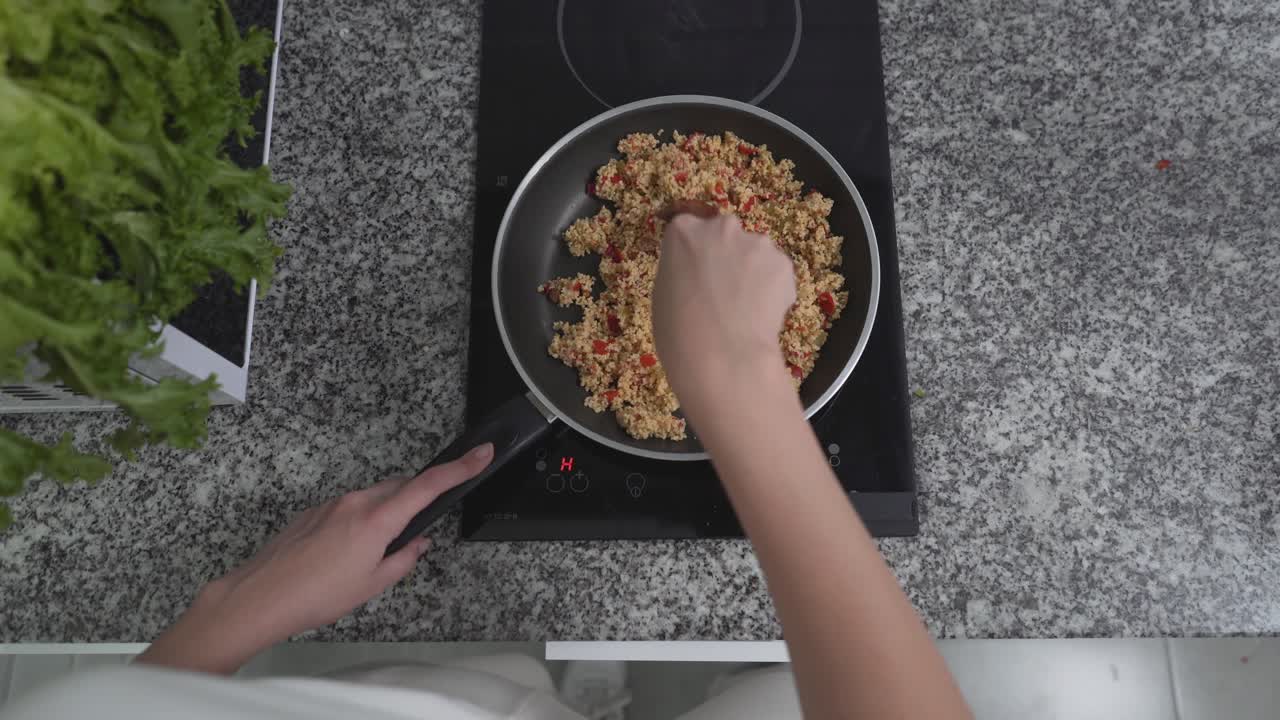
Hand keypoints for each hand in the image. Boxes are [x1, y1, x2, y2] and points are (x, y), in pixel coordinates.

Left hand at [136, 443, 493, 673]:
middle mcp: (356, 502)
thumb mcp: (372, 584)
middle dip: (418, 498)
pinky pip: (349, 507)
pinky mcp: (313, 512)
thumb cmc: (317, 595)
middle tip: (422, 526)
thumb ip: (403, 558)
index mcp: (377, 520)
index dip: (460, 468)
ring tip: (376, 553)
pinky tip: (347, 553)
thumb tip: (418, 542)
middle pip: (400, 487)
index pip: (428, 486)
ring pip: (374, 497)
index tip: (482, 454)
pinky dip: (361, 520)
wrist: (261, 596)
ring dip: (386, 513)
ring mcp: (332, 504)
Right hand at [652, 203, 796, 415]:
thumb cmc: (678, 330)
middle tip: (724, 290)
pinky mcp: (783, 263)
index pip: (688, 229)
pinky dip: (772, 290)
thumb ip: (682, 270)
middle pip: (725, 234)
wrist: (722, 355)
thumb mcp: (663, 292)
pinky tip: (761, 315)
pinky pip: (776, 274)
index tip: (696, 272)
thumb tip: (698, 275)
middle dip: (726, 255)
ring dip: (752, 272)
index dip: (694, 253)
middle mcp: (721, 226)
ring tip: (746, 308)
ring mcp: (756, 243)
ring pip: (755, 253)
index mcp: (683, 230)